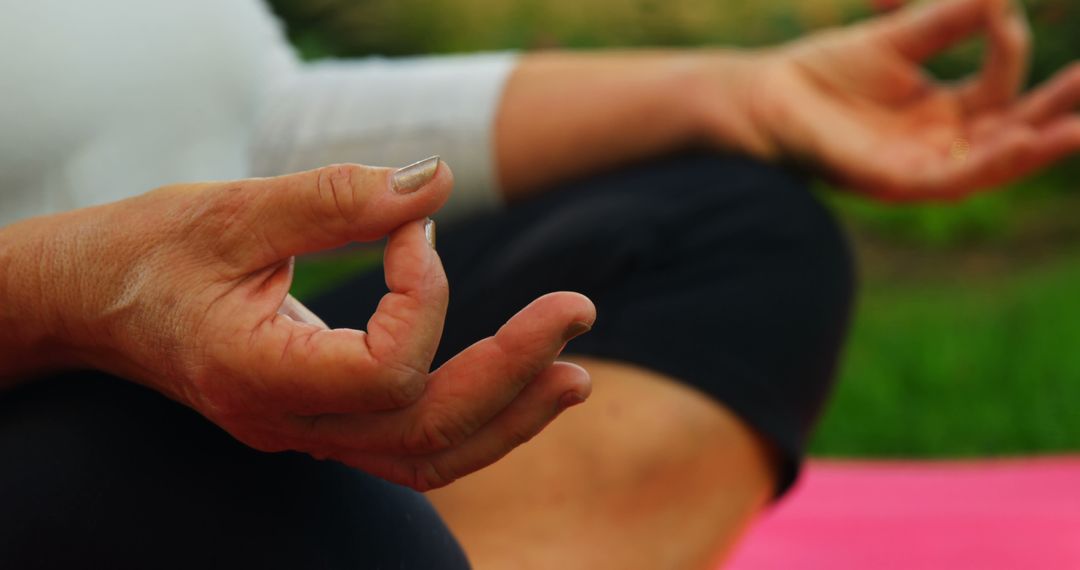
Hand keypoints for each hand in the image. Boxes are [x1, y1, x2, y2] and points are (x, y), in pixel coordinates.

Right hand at [1, 161, 594, 490]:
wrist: (94, 303)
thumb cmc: (150, 253)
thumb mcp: (231, 209)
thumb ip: (334, 198)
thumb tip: (435, 182)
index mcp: (258, 375)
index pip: (385, 371)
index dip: (427, 297)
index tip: (416, 227)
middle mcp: (287, 422)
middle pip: (426, 429)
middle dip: (514, 373)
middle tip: (577, 314)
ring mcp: (305, 433)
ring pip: (427, 456)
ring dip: (509, 417)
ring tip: (573, 376)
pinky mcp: (321, 421)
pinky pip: (410, 443)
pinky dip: (473, 419)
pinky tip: (518, 386)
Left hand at [696, 0, 1078, 200]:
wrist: (761, 97)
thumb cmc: (821, 75)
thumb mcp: (895, 41)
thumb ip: (947, 21)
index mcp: (942, 113)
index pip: (1000, 87)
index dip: (1010, 50)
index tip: (1003, 13)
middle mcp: (936, 145)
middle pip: (1012, 133)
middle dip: (1059, 114)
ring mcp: (915, 168)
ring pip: (989, 164)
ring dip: (1035, 146)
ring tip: (1079, 127)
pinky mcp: (889, 183)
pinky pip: (949, 179)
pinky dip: (986, 164)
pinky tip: (1020, 143)